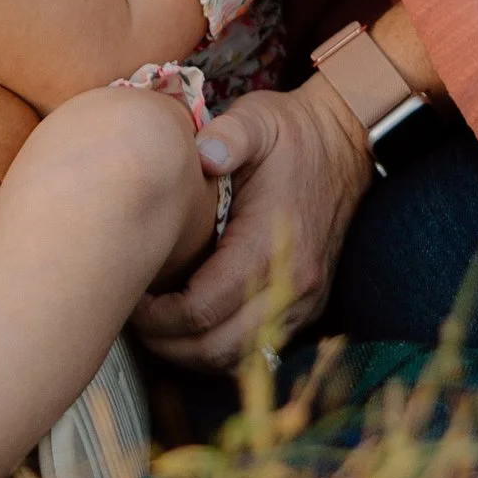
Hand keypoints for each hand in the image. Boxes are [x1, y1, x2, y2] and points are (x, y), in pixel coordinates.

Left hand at [134, 77, 369, 367]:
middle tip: (135, 321)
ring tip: (159, 328)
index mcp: (270, 245)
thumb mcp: (258, 120)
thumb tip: (202, 153)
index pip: (204, 309)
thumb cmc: (292, 133)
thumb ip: (229, 134)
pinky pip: (261, 348)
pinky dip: (224, 348)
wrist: (344, 143)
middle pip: (218, 348)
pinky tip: (196, 326)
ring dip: (195, 354)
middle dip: (169, 344)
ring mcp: (304, 300)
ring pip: (240, 358)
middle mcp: (292, 285)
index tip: (132, 299)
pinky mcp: (308, 304)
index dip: (159, 316)